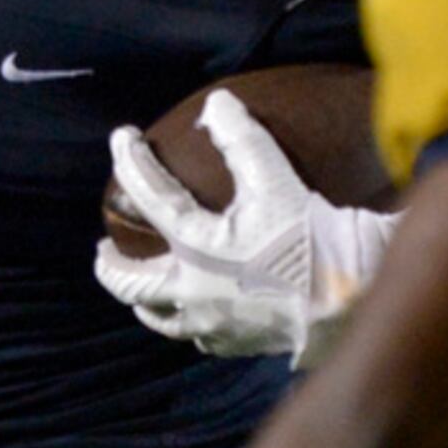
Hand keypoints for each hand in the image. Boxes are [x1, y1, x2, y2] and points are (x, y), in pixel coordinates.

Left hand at [99, 92, 396, 365]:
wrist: (345, 294)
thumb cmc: (307, 234)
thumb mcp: (275, 179)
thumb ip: (242, 139)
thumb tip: (215, 104)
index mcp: (195, 246)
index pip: (149, 197)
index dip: (131, 162)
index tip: (122, 139)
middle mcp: (192, 291)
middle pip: (133, 284)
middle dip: (111, 268)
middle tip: (103, 252)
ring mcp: (210, 324)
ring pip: (161, 318)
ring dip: (145, 301)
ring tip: (142, 294)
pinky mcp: (235, 343)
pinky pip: (198, 337)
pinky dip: (187, 321)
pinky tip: (194, 315)